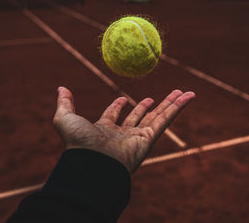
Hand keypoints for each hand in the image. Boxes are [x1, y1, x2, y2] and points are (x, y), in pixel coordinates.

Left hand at [53, 87, 194, 172]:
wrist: (93, 161)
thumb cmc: (78, 143)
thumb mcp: (65, 118)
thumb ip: (65, 103)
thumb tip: (60, 87)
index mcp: (104, 130)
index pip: (113, 117)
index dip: (117, 107)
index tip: (122, 98)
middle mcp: (123, 134)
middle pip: (140, 116)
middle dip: (148, 106)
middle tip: (155, 97)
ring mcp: (138, 137)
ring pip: (158, 116)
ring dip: (171, 104)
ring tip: (182, 92)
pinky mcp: (150, 138)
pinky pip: (167, 119)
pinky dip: (178, 107)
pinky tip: (188, 96)